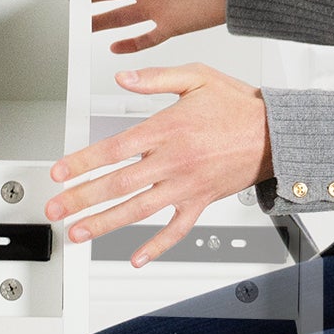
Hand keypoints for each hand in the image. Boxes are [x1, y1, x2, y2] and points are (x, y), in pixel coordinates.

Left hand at [44, 63, 271, 267]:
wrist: (276, 134)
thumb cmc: (238, 106)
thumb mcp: (197, 77)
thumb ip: (155, 78)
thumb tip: (122, 78)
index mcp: (167, 130)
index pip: (114, 149)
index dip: (83, 163)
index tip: (60, 173)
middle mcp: (173, 162)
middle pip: (118, 184)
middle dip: (82, 198)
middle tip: (57, 209)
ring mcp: (186, 186)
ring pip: (138, 209)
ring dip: (105, 223)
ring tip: (79, 233)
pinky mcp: (201, 201)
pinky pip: (176, 229)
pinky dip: (156, 245)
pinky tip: (137, 256)